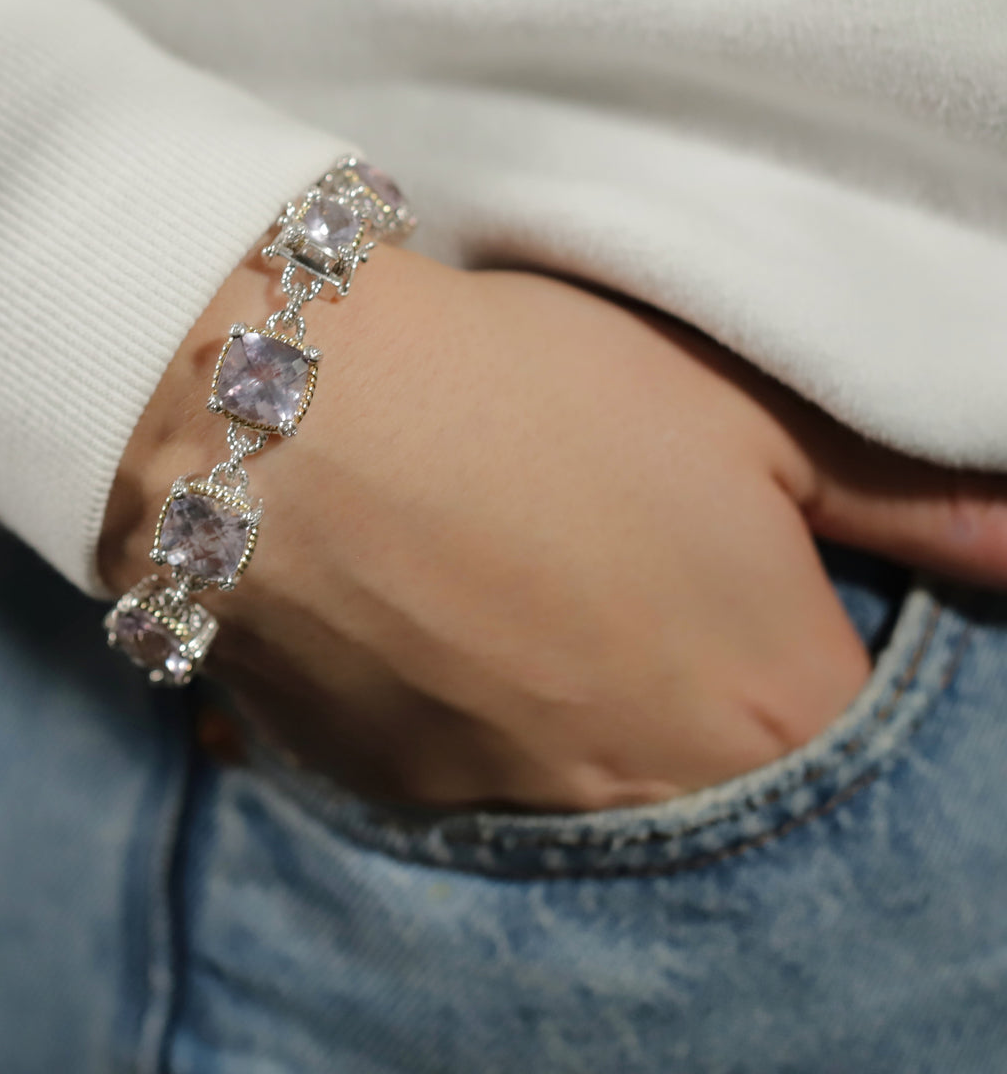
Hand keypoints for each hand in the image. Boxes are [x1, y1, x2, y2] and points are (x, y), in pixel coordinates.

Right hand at [100, 245, 1006, 811]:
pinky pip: (467, 778)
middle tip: (632, 572)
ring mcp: (506, 808)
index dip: (817, 636)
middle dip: (706, 685)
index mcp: (767, 703)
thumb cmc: (523, 384)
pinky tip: (435, 612)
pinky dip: (473, 713)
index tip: (759, 570)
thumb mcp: (737, 407)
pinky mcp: (390, 795)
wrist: (280, 404)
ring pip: (589, 785)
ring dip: (581, 704)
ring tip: (521, 579)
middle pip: (728, 780)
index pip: (862, 728)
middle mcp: (647, 796)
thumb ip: (911, 498)